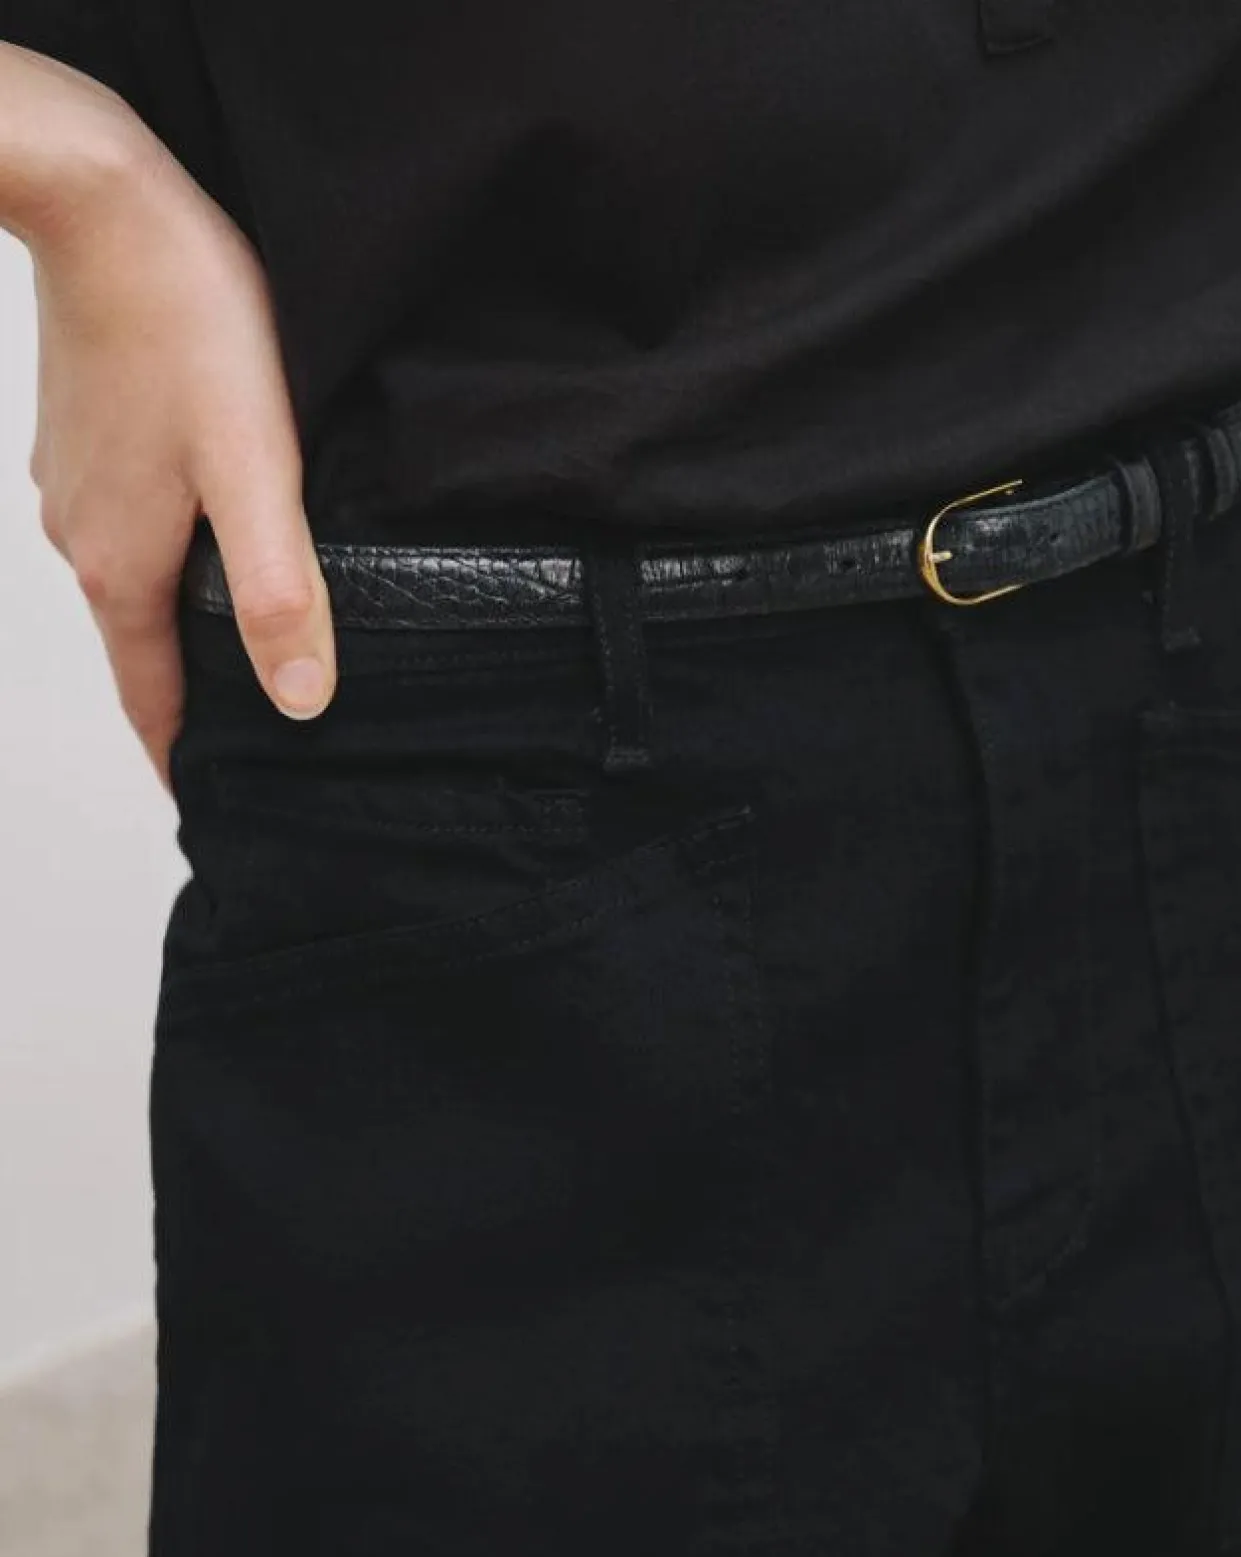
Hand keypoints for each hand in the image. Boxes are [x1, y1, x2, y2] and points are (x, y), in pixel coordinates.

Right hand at [20, 85, 335, 794]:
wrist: (103, 202)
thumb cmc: (185, 325)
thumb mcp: (254, 468)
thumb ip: (279, 588)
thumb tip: (299, 700)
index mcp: (125, 568)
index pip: (152, 702)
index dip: (186, 761)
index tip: (215, 807)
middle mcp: (86, 542)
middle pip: (145, 652)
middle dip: (193, 701)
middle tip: (258, 741)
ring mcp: (78, 490)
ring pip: (141, 588)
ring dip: (186, 627)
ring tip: (248, 649)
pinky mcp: (86, 443)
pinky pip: (132, 530)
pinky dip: (172, 559)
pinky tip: (218, 544)